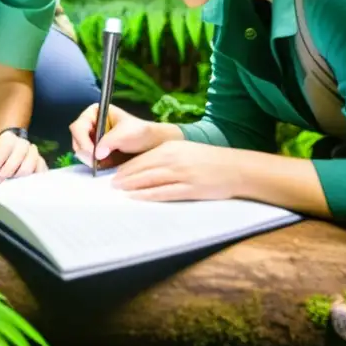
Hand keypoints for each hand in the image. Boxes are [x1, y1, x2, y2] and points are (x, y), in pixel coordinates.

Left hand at [0, 130, 46, 182]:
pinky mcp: (41, 163)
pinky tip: (23, 187)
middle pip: (16, 160)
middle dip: (5, 173)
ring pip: (29, 168)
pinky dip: (32, 181)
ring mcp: (34, 153)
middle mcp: (23, 144)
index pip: (4, 149)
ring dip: (17, 179)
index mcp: (9, 138)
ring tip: (9, 184)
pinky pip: (40, 173)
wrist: (11, 150)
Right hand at [69, 103, 174, 169]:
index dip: (82, 140)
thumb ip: (110, 141)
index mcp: (95, 113)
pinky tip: (103, 166)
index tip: (93, 153)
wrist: (152, 145)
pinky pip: (87, 159)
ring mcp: (92, 139)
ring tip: (102, 164)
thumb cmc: (140, 133)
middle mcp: (90, 124)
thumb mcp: (126, 133)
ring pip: (80, 151)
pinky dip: (92, 164)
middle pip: (76, 139)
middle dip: (85, 152)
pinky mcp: (96, 152)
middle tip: (96, 162)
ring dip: (88, 159)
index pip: (78, 126)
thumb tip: (97, 153)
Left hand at [112, 141, 244, 200]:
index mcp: (171, 147)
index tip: (113, 174)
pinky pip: (163, 193)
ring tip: (118, 192)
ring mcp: (181, 174)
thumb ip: (165, 157)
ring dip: (131, 186)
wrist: (236, 168)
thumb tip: (143, 168)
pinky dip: (147, 195)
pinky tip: (136, 198)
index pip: (141, 158)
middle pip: (142, 168)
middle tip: (109, 186)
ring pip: (149, 180)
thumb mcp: (185, 150)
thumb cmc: (209, 160)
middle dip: (124, 177)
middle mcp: (173, 159)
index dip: (125, 167)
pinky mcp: (190, 189)